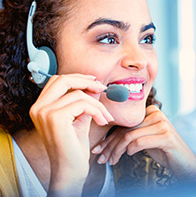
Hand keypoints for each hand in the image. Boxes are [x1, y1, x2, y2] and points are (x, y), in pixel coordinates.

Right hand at [29, 74, 113, 194]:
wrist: (70, 168)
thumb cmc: (74, 146)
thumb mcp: (80, 118)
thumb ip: (84, 101)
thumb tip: (95, 85)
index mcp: (40, 107)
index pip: (57, 81)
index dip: (77, 78)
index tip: (95, 82)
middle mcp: (38, 108)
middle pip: (63, 80)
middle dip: (86, 81)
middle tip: (103, 89)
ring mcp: (45, 112)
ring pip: (79, 94)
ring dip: (98, 104)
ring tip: (106, 116)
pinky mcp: (56, 118)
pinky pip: (83, 104)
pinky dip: (97, 111)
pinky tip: (102, 121)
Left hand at [92, 105, 195, 181]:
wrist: (185, 162)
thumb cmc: (164, 151)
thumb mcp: (146, 139)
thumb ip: (133, 134)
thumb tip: (107, 141)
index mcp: (151, 111)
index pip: (124, 124)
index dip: (109, 137)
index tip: (98, 149)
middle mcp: (157, 114)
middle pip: (125, 129)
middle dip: (110, 145)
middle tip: (100, 158)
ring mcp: (162, 124)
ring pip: (130, 136)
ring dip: (117, 151)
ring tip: (111, 161)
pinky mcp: (166, 136)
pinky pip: (139, 142)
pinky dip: (130, 150)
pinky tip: (129, 156)